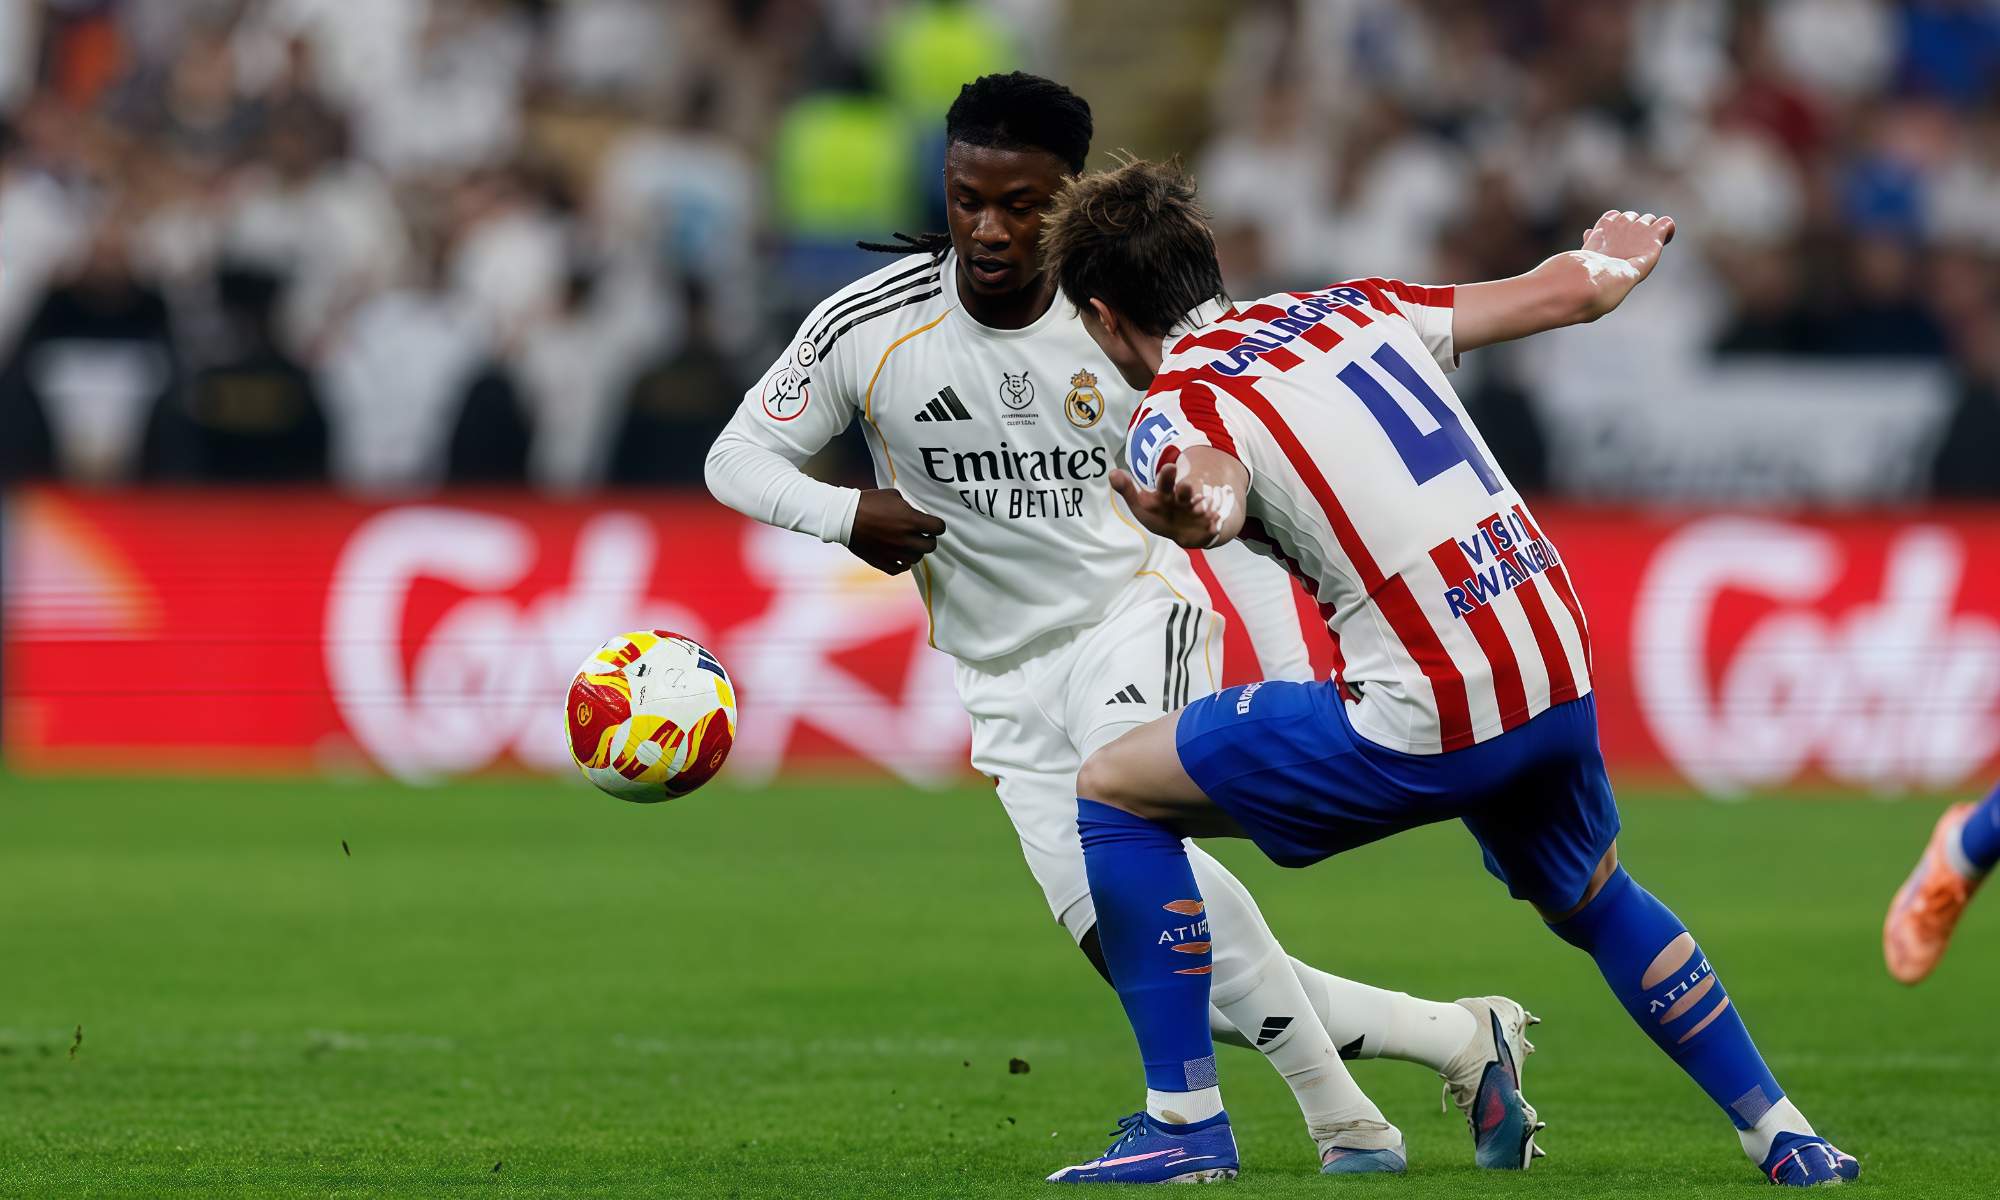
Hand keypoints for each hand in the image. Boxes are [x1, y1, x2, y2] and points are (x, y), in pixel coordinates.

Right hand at [847, 488, 945, 574]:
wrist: (844, 517)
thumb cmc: (869, 502)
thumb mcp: (894, 496)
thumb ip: (909, 507)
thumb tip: (916, 515)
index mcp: (911, 521)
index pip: (939, 528)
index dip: (936, 525)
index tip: (931, 524)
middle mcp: (906, 539)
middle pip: (931, 546)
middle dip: (928, 539)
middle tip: (920, 534)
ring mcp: (896, 553)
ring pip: (917, 558)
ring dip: (915, 551)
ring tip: (906, 544)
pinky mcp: (884, 562)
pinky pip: (901, 569)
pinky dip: (902, 563)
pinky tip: (898, 555)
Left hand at [1110, 458, 1234, 548]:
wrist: (1189, 528)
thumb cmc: (1161, 513)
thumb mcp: (1143, 503)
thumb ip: (1127, 490)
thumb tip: (1111, 473)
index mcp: (1167, 493)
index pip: (1166, 482)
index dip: (1167, 476)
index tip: (1169, 466)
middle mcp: (1184, 500)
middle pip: (1185, 492)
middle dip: (1186, 489)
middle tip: (1186, 486)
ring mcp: (1198, 514)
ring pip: (1200, 508)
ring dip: (1200, 507)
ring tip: (1200, 508)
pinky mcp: (1209, 528)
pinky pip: (1213, 526)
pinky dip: (1214, 525)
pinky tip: (1214, 525)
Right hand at [1578, 209, 1674, 279]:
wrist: (1602, 273)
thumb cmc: (1591, 270)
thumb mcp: (1588, 253)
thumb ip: (1592, 241)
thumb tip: (1589, 232)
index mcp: (1604, 226)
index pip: (1613, 217)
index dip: (1618, 226)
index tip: (1619, 241)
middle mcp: (1621, 222)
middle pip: (1632, 217)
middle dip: (1634, 230)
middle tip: (1633, 249)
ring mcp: (1638, 226)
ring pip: (1649, 219)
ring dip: (1649, 230)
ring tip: (1646, 248)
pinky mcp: (1653, 233)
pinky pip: (1666, 223)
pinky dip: (1668, 230)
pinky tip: (1665, 240)